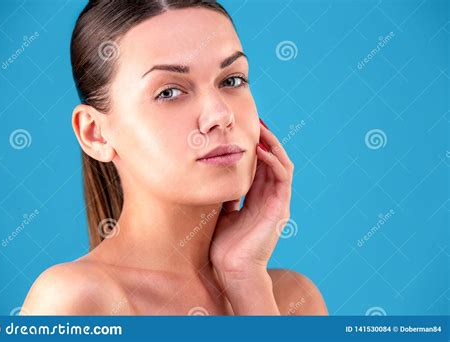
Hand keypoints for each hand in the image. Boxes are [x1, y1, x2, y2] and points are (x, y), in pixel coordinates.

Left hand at [210, 119, 293, 280]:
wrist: (232, 270)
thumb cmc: (225, 246)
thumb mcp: (222, 213)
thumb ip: (225, 196)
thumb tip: (216, 178)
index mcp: (256, 199)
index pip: (259, 166)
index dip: (253, 147)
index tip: (240, 130)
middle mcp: (269, 197)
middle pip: (272, 160)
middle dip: (264, 139)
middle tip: (252, 121)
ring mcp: (277, 202)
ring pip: (281, 164)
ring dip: (272, 144)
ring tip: (260, 127)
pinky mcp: (280, 206)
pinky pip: (283, 176)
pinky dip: (274, 160)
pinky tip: (261, 149)